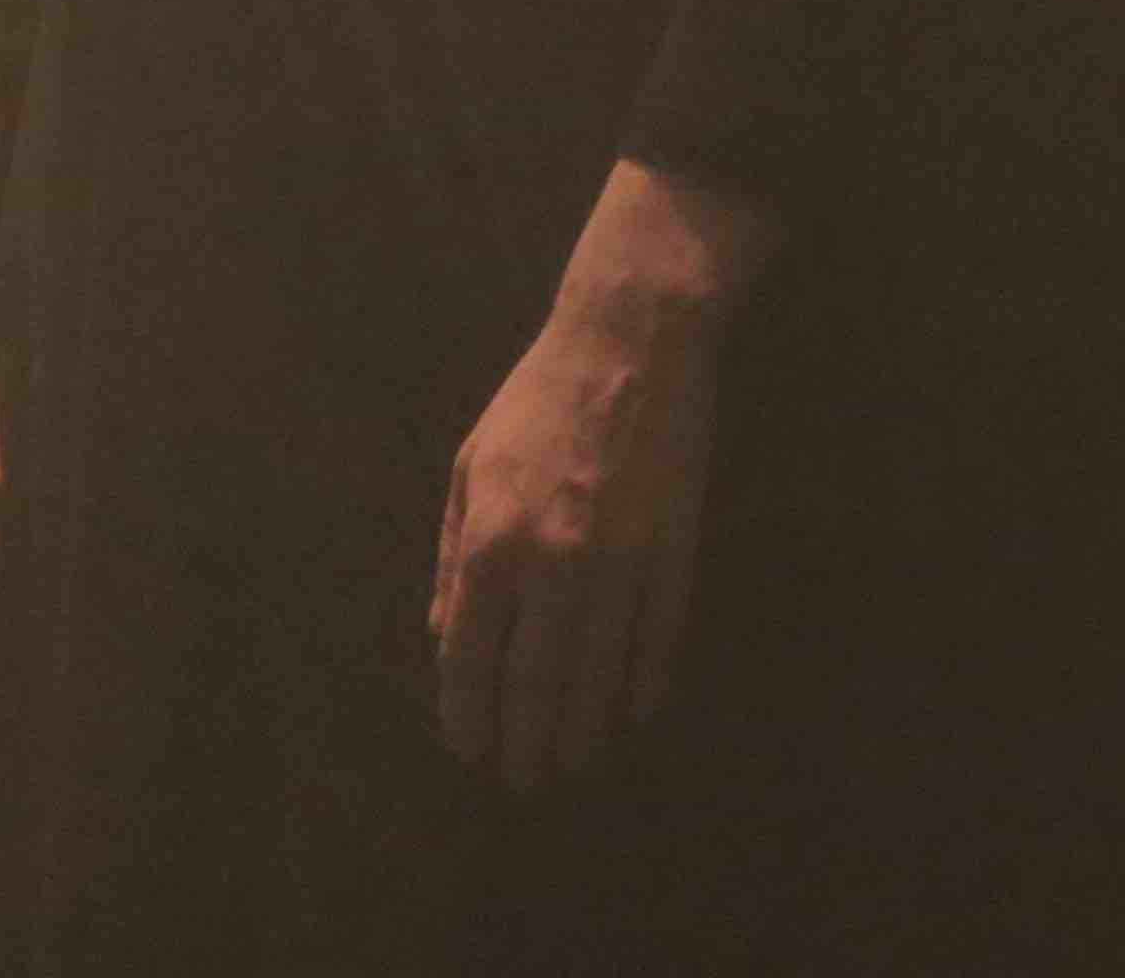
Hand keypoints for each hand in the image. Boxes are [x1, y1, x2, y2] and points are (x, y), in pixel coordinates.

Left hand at [430, 161, 774, 790]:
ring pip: (598, 676)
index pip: (473, 658)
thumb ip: (456, 561)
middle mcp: (554, 564)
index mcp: (493, 540)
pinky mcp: (675, 555)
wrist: (629, 346)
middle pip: (537, 684)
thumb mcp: (469, 470)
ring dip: (583, 728)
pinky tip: (631, 709)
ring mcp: (621, 564)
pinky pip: (658, 640)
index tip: (471, 749)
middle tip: (525, 778)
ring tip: (572, 759)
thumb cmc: (536, 404)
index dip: (470, 714)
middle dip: (527, 741)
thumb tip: (449, 641)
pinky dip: (643, 682)